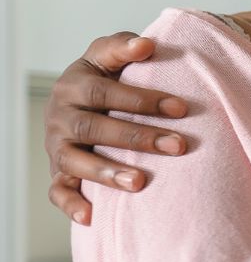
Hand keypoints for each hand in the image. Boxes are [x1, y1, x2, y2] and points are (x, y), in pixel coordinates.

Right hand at [45, 32, 188, 223]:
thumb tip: (147, 44)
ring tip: (139, 183)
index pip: (105, 91)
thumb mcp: (109, 56)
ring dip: (106, 172)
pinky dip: (71, 204)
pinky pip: (57, 191)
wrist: (81, 99)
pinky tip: (92, 217)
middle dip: (137, 137)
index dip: (142, 99)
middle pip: (94, 128)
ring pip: (74, 161)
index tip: (182, 108)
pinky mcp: (59, 170)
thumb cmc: (106, 77)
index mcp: (73, 85)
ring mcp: (57, 145)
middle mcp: (60, 116)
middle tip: (178, 145)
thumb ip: (124, 47)